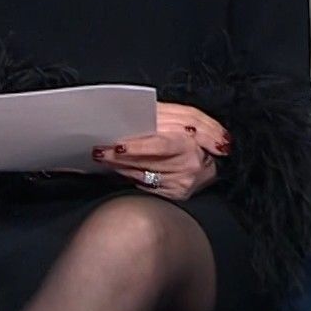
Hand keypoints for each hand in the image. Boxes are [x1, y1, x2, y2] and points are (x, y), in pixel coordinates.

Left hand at [91, 104, 230, 200]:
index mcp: (192, 135)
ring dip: (120, 166)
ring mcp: (185, 178)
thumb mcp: (182, 119)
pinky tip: (119, 169)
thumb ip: (162, 117)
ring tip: (103, 157)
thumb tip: (126, 119)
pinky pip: (147, 185)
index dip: (139, 147)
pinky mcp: (179, 192)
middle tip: (100, 151)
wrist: (210, 161)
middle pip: (149, 160)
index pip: (161, 145)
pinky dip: (131, 176)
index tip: (118, 146)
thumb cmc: (190, 136)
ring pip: (144, 173)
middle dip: (121, 156)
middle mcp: (190, 159)